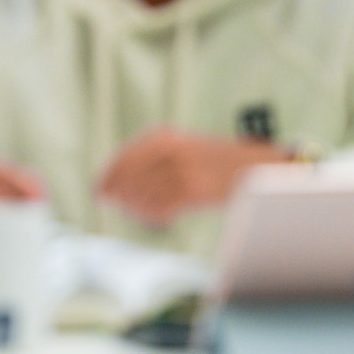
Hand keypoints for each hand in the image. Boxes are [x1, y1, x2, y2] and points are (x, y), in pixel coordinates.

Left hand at [95, 128, 288, 226]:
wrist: (255, 166)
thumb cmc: (214, 159)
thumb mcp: (180, 147)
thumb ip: (150, 159)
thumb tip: (114, 182)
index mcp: (164, 137)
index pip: (124, 158)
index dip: (107, 176)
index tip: (98, 190)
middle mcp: (170, 151)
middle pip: (129, 177)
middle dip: (115, 193)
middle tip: (106, 203)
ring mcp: (182, 171)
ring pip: (144, 194)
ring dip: (133, 206)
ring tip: (132, 210)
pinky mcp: (194, 192)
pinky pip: (162, 208)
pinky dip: (152, 215)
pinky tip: (152, 216)